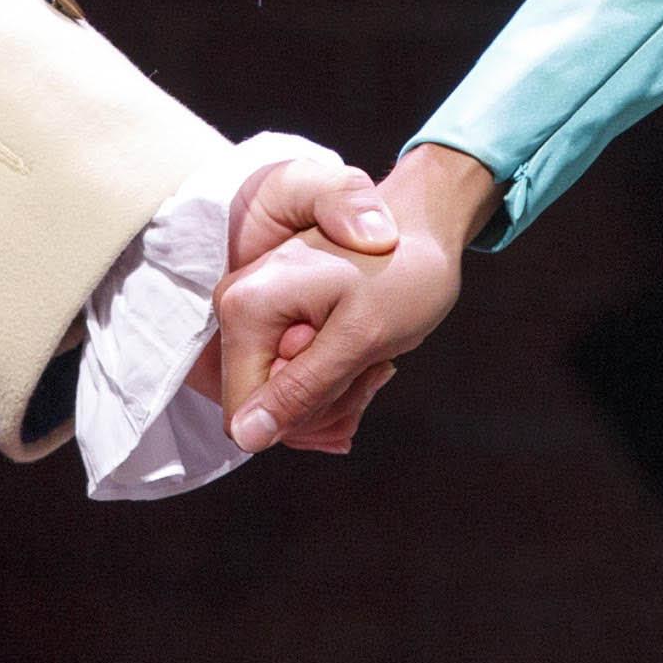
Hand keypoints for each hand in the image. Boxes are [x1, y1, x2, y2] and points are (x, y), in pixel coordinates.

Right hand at [217, 142, 492, 459]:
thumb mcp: (360, 338)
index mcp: (246, 306)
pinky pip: (292, 377)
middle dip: (324, 404)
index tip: (351, 379)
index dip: (301, 418)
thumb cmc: (404, 271)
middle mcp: (237, 306)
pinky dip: (334, 381)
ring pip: (282, 398)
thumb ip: (300, 387)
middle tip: (375, 369)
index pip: (244, 411)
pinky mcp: (274, 320)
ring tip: (376, 361)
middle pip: (263, 406)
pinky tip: (367, 361)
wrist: (425, 225)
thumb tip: (246, 437)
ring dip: (335, 395)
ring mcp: (254, 312)